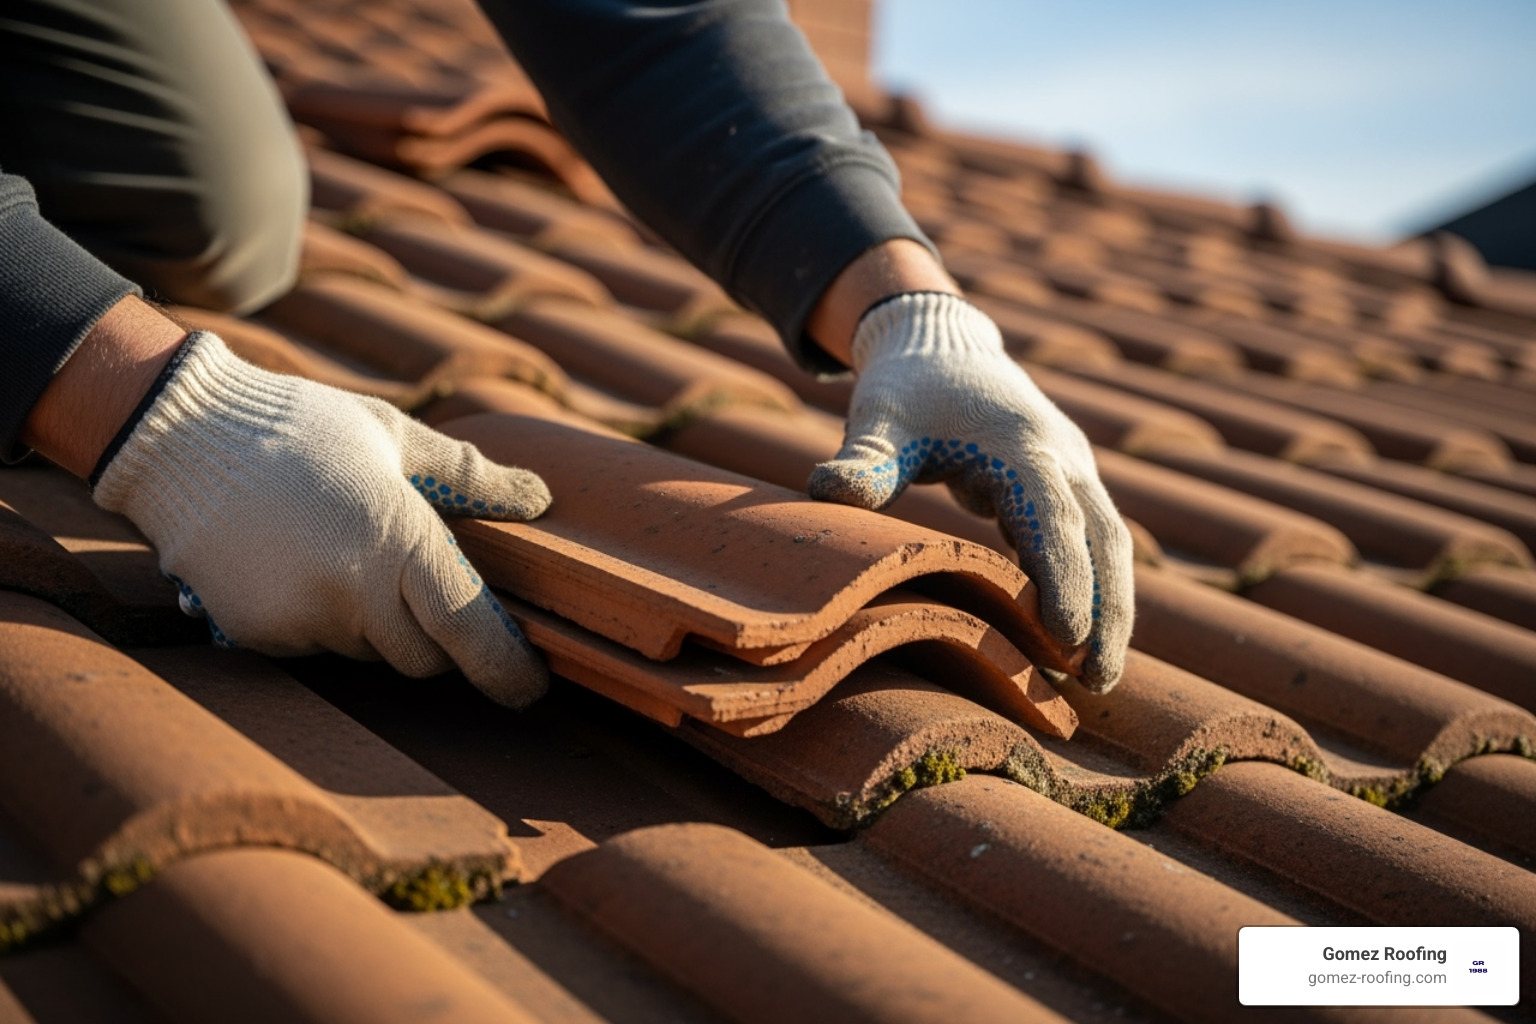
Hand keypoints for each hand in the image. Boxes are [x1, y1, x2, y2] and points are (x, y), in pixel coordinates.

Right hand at [91, 332, 552, 707]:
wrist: (181, 435)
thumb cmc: (302, 427)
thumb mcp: (396, 436)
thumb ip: (472, 477)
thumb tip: (538, 497)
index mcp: (402, 540)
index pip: (471, 631)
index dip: (507, 669)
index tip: (531, 687)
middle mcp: (355, 591)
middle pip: (424, 658)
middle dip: (437, 638)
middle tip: (422, 588)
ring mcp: (303, 617)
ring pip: (370, 653)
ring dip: (378, 625)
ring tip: (345, 553)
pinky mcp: (259, 633)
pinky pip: (317, 648)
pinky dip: (324, 622)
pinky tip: (302, 566)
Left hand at [807, 293, 1132, 688]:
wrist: (942, 344)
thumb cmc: (908, 387)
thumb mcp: (882, 417)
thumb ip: (864, 458)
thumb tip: (823, 489)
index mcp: (1021, 444)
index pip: (1054, 515)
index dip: (1064, 575)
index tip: (1067, 636)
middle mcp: (1061, 457)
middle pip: (1104, 539)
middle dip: (1108, 610)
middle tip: (1097, 680)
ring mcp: (1071, 471)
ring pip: (1111, 544)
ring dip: (1112, 608)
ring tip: (1098, 677)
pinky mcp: (1066, 485)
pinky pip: (1092, 543)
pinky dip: (1094, 590)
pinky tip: (1080, 645)